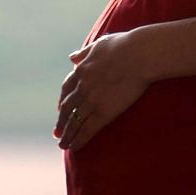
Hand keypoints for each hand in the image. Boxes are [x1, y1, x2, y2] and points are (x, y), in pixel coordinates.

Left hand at [53, 32, 150, 150]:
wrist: (138, 55)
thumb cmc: (124, 45)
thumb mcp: (99, 45)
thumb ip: (84, 53)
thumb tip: (71, 58)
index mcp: (81, 71)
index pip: (67, 89)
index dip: (62, 101)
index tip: (59, 110)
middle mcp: (82, 88)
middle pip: (66, 109)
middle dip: (61, 122)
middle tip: (57, 133)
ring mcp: (91, 101)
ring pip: (74, 122)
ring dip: (67, 135)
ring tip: (63, 145)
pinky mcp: (103, 112)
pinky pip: (87, 130)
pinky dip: (78, 140)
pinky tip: (74, 148)